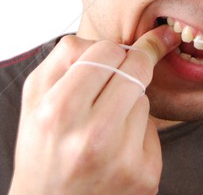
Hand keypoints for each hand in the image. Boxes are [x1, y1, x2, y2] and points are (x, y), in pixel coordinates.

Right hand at [9, 25, 179, 194]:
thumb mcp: (36, 96)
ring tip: (104, 124)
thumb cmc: (42, 147)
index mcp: (59, 111)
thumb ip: (67, 55)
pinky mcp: (145, 176)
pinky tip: (117, 148)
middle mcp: (93, 137)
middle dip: (132, 63)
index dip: (111, 49)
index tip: (116, 50)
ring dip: (130, 101)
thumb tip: (115, 38)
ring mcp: (123, 159)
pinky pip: (154, 129)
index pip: (108, 50)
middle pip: (137, 68)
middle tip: (123, 70)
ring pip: (145, 97)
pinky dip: (139, 131)